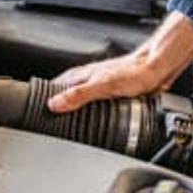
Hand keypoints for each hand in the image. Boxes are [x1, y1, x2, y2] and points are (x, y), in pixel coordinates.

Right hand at [48, 12, 192, 111]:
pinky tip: (95, 121)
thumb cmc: (135, 72)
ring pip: (81, 100)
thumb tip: (55, 104)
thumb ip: (79, 95)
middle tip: (48, 122)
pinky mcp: (113, 93)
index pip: (54, 87)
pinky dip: (92, 113)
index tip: (34, 110)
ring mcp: (101, 86)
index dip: (44, 97)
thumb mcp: (102, 86)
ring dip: (75, 110)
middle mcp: (89, 79)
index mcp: (82, 75)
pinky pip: (96, 105)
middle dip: (57, 107)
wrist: (158, 69)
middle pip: (66, 94)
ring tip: (67, 124)